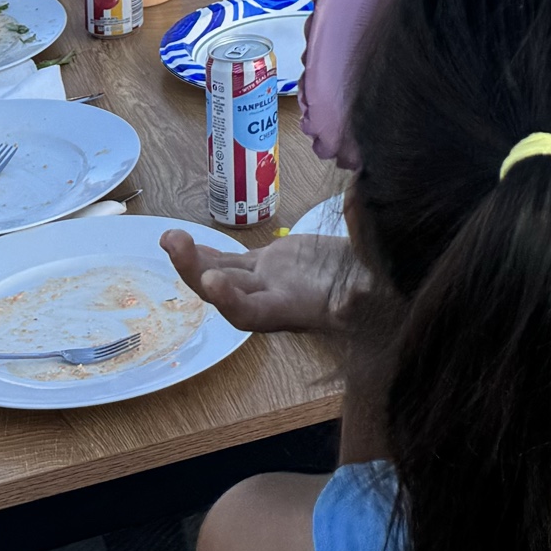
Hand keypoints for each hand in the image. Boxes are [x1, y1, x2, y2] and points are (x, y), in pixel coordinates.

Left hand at [159, 229, 367, 334]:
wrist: (383, 284)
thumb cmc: (383, 288)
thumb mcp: (377, 289)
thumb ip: (362, 288)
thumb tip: (355, 277)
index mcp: (294, 310)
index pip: (253, 314)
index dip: (231, 302)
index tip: (212, 281)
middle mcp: (273, 301)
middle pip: (225, 293)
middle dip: (195, 272)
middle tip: (173, 243)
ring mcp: (269, 281)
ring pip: (222, 273)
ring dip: (192, 259)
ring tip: (168, 235)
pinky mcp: (271, 263)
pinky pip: (232, 260)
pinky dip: (208, 251)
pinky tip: (185, 239)